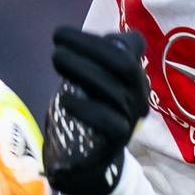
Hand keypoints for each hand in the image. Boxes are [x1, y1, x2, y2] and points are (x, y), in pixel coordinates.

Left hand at [43, 27, 149, 194]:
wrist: (91, 159)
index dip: (108, 34)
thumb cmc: (90, 110)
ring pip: (114, 89)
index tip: (71, 35)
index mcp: (132, 74)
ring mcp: (131, 117)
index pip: (134, 45)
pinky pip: (107, 121)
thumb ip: (89, 62)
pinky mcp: (119, 139)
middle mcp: (138, 93)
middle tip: (57, 41)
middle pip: (124, 64)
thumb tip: (66, 38)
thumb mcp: (91, 81)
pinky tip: (64, 100)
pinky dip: (84, 107)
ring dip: (82, 69)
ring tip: (56, 59)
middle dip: (90, 47)